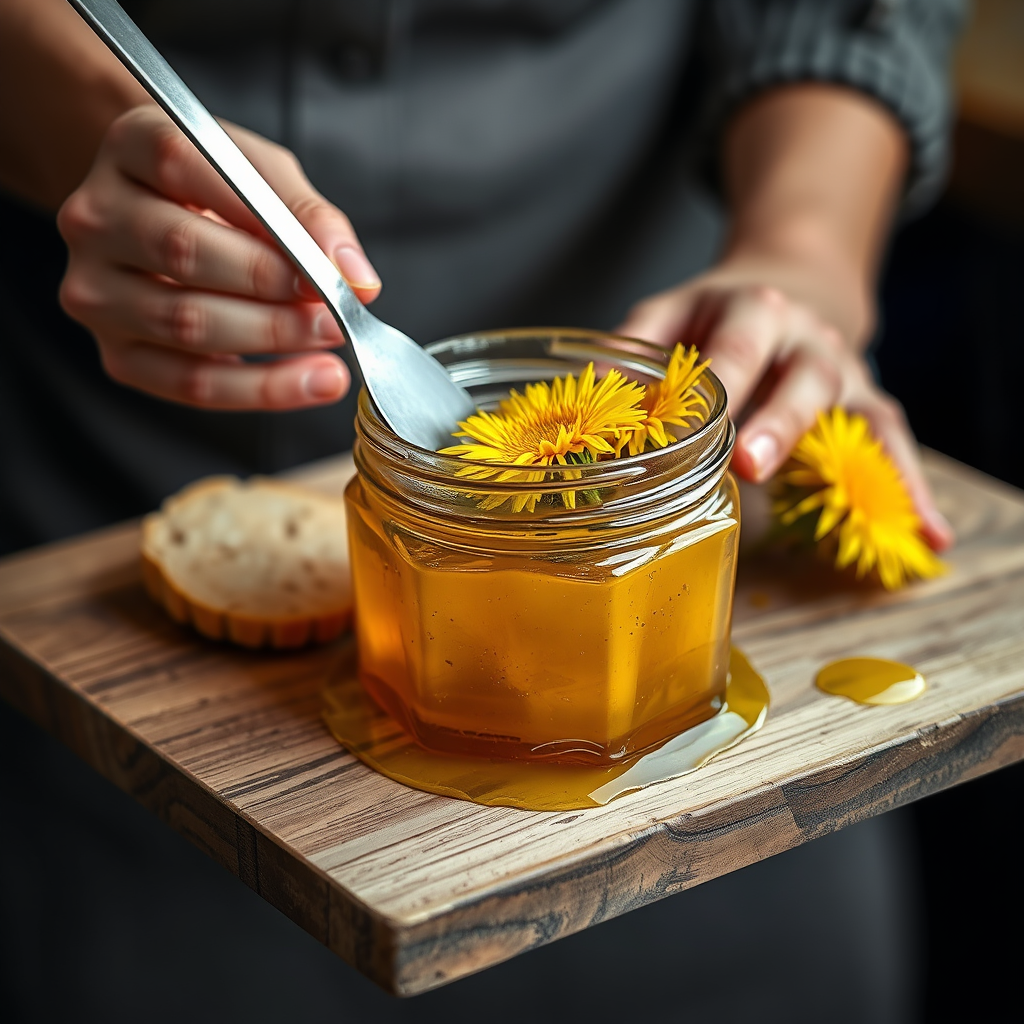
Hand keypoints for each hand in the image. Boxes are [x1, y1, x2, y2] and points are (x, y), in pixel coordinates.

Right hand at [57, 104, 380, 409]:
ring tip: (330, 346)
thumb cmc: (219, 192)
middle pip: (184, 254)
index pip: (186, 168)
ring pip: (186, 324)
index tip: (326, 266)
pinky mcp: (115, 353)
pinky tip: (308, 382)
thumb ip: (309, 215)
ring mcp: (94, 289)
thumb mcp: (265, 175)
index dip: (263, 222)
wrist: (162, 222)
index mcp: (130, 146)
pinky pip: (188, 382)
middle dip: (273, 290)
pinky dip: (259, 388)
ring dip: (272, 340)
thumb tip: (356, 277)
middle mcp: (95, 216)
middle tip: (336, 314)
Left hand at [618, 255, 954, 551]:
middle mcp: (805, 336)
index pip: (731, 348)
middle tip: (748, 463)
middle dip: (777, 420)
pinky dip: (914, 487)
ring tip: (865, 507)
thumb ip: (635, 348)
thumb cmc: (716, 317)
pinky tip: (930, 532)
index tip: (687, 426)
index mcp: (750, 310)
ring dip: (858, 460)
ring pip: (858, 409)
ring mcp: (842, 370)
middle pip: (801, 376)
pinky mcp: (865, 401)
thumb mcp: (671, 314)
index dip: (713, 385)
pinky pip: (894, 444)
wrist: (786, 287)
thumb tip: (593, 394)